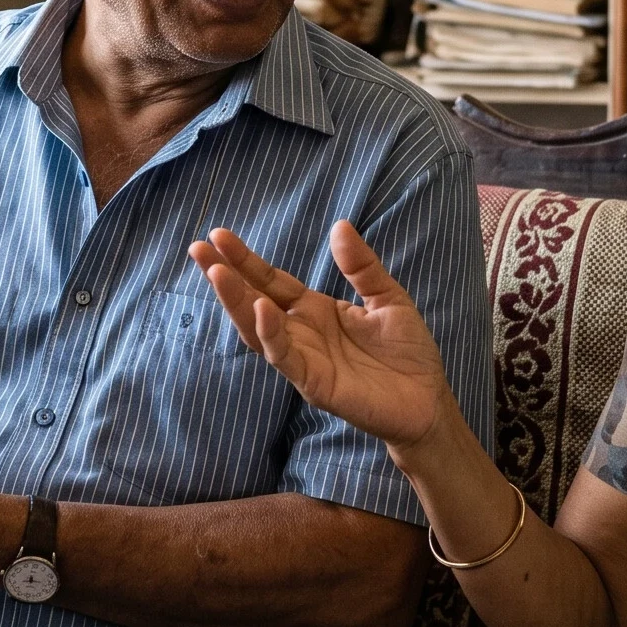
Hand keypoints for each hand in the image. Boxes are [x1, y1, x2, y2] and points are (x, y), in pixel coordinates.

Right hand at [192, 221, 453, 454]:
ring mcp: (304, 359)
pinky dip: (270, 335)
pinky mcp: (314, 383)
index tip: (218, 235)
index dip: (245, 260)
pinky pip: (285, 358)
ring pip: (258, 330)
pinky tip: (262, 310)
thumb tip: (339, 225)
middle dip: (225, 277)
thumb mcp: (388, 297)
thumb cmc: (407, 352)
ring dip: (236, 303)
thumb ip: (361, 266)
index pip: (271, 281)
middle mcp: (301, 333)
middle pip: (254, 301)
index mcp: (314, 310)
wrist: (428, 400)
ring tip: (217, 273)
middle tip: (198, 249)